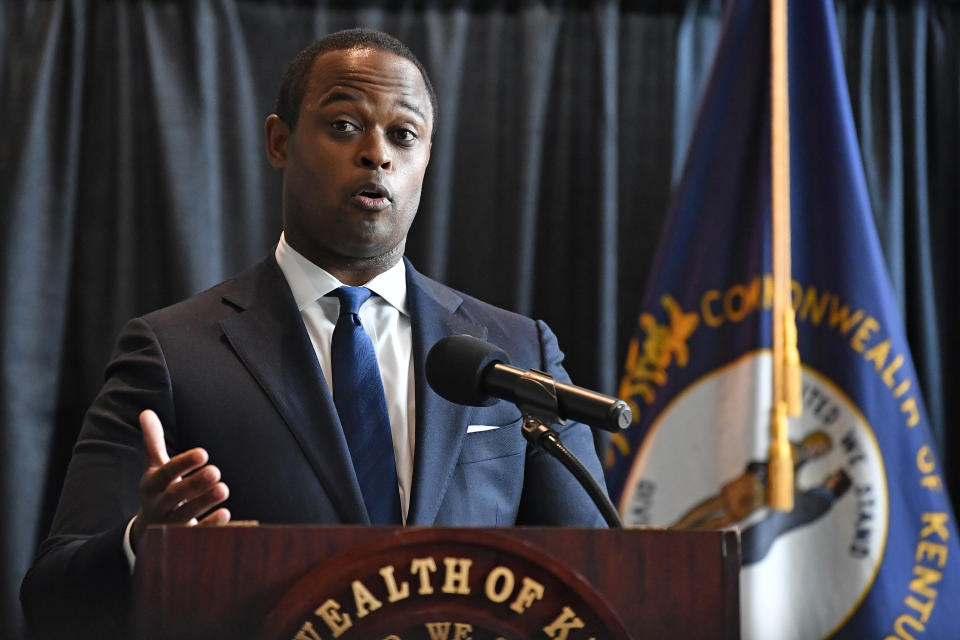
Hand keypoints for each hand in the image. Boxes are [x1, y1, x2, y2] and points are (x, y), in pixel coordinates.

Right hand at [130, 409, 229, 550]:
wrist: (149, 532)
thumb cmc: (160, 491)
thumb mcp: (155, 468)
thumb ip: (154, 442)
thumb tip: (147, 412)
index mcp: (152, 485)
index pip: (165, 473)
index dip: (182, 464)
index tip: (203, 453)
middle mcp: (158, 505)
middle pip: (174, 495)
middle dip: (194, 484)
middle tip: (216, 471)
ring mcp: (169, 525)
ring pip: (185, 515)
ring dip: (204, 502)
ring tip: (223, 488)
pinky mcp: (181, 540)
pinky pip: (195, 534)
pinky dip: (209, 526)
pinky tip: (225, 513)